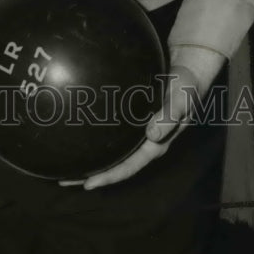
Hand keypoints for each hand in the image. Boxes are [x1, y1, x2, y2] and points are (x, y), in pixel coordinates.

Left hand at [60, 44, 225, 189]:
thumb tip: (151, 135)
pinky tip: (79, 131)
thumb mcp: (182, 99)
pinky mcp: (133, 118)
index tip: (88, 184)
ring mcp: (138, 131)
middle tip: (65, 179)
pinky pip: (113, 131)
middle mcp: (145, 142)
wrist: (188, 69)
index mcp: (156, 144)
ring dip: (92, 158)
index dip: (109, 176)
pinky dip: (97, 136)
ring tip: (66, 163)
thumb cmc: (186, 86)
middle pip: (116, 163)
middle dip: (93, 173)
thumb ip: (169, 116)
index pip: (129, 166)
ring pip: (113, 150)